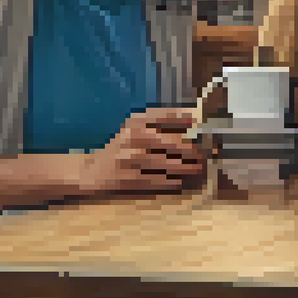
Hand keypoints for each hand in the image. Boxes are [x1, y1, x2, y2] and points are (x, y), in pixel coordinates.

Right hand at [77, 108, 207, 195]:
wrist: (91, 171)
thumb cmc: (120, 148)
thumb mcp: (134, 130)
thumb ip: (158, 126)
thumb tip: (193, 126)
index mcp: (135, 121)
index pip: (165, 115)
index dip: (185, 118)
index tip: (202, 122)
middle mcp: (132, 137)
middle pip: (170, 142)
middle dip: (192, 150)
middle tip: (206, 154)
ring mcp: (129, 158)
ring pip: (165, 163)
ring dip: (185, 167)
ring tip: (199, 168)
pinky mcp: (127, 178)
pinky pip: (154, 180)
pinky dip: (170, 181)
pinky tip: (181, 181)